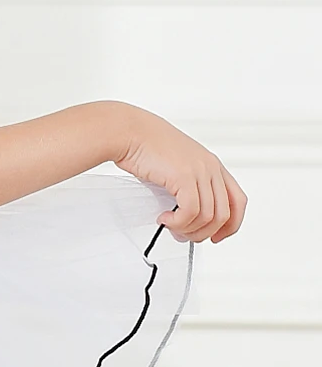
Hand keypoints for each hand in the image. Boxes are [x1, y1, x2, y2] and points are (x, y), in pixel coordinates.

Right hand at [112, 105, 246, 242]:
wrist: (127, 131)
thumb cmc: (144, 145)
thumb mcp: (176, 166)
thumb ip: (188, 187)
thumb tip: (185, 217)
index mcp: (211, 164)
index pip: (238, 201)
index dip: (231, 224)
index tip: (216, 235)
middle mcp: (210, 167)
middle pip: (224, 214)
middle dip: (204, 232)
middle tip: (184, 235)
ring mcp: (199, 171)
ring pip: (208, 217)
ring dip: (188, 229)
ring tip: (171, 226)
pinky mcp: (184, 177)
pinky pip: (190, 212)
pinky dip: (178, 223)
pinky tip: (165, 219)